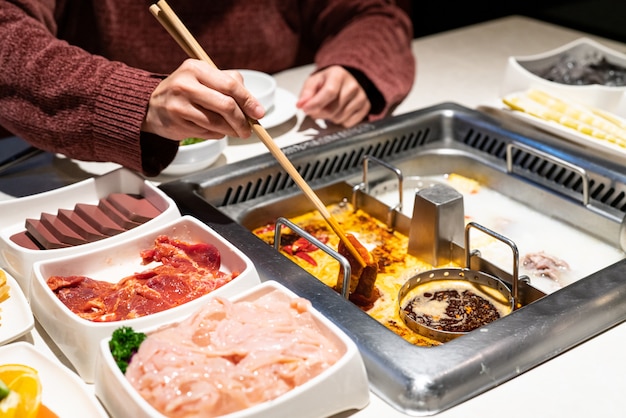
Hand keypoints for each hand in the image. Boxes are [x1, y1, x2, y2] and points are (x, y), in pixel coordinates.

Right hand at [141, 59, 265, 139]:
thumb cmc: (185, 91)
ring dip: (231, 130)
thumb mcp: (204, 77)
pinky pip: (207, 133)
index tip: (259, 113)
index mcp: (195, 68)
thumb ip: (229, 83)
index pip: (230, 85)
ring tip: (235, 131)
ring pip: (217, 123)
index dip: (248, 101)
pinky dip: (217, 134)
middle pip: (226, 106)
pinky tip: (216, 130)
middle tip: (249, 129)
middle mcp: (185, 85)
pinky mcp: (176, 124)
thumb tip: (253, 104)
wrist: (152, 106)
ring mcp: (179, 105)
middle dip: (242, 121)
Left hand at [296, 65, 370, 127]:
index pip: (329, 92)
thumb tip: (301, 105)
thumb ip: (306, 93)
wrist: (346, 80)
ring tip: (328, 108)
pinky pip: (348, 124)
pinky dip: (340, 121)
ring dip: (329, 118)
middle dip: (319, 113)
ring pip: (339, 118)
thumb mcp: (314, 81)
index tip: (305, 109)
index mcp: (338, 74)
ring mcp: (361, 97)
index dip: (315, 104)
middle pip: (332, 109)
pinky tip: (338, 111)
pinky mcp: (365, 108)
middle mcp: (353, 85)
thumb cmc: (328, 81)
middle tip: (315, 109)